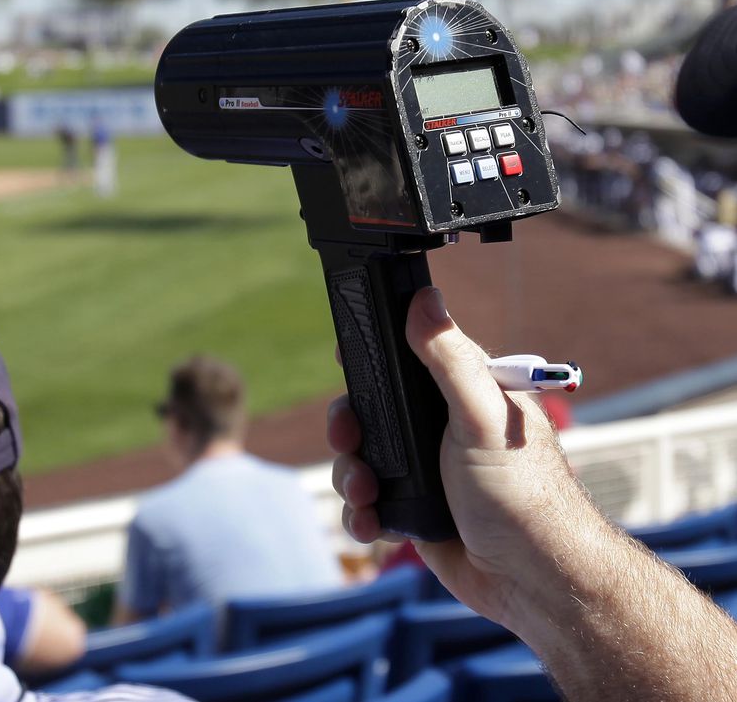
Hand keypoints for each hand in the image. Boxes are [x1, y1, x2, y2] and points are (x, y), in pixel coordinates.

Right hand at [328, 286, 610, 627]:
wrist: (532, 581)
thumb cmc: (523, 494)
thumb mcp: (482, 415)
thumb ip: (449, 359)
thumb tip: (424, 297)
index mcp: (464, 394)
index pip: (410, 356)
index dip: (373, 355)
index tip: (346, 356)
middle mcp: (441, 429)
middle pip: (371, 409)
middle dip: (349, 426)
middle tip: (348, 438)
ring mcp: (425, 472)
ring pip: (361, 458)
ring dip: (350, 475)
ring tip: (365, 495)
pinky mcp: (413, 513)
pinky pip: (367, 505)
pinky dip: (360, 515)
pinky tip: (373, 524)